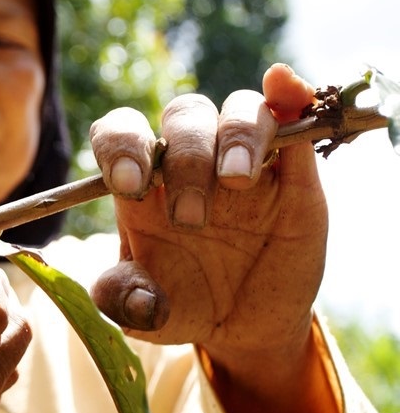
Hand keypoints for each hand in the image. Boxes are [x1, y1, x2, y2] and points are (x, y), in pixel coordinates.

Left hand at [87, 64, 322, 367]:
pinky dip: (289, 94)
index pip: (120, 133)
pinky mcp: (292, 172)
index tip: (129, 184)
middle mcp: (190, 161)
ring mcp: (242, 159)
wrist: (243, 325)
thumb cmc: (182, 305)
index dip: (121, 145)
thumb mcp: (143, 312)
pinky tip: (285, 88)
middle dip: (185, 161)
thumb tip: (137, 298)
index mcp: (143, 184)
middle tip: (190, 220)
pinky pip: (291, 115)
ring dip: (235, 136)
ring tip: (236, 182)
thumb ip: (122, 299)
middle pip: (182, 117)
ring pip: (236, 109)